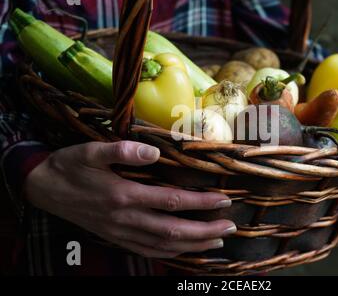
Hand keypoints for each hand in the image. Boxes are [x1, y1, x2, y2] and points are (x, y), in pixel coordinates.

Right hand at [24, 141, 235, 257]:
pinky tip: (185, 250)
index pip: (171, 201)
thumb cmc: (70, 167)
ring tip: (217, 241)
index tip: (223, 199)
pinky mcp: (116, 237)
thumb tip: (153, 151)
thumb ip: (122, 150)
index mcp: (123, 195)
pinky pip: (148, 250)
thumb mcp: (90, 151)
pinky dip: (171, 253)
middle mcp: (125, 218)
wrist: (43, 189)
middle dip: (205, 230)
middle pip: (173, 230)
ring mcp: (121, 232)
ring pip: (163, 245)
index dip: (199, 202)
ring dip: (193, 245)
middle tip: (229, 225)